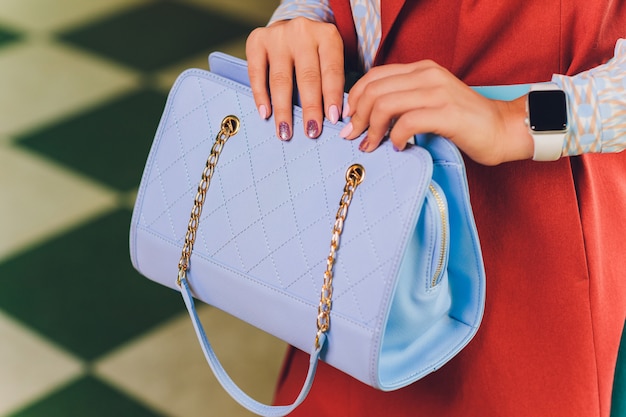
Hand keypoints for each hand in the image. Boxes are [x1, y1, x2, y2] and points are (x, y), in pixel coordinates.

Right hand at [246, 17, 344, 140]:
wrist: (291, 30)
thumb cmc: (315, 52)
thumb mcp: (331, 58)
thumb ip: (333, 81)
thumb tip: (333, 118)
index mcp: (327, 35)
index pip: (332, 70)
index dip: (332, 96)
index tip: (333, 119)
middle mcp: (302, 32)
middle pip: (307, 76)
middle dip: (310, 108)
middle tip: (311, 132)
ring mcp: (277, 35)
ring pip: (281, 79)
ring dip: (283, 109)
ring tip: (285, 132)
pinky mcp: (256, 40)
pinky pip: (256, 73)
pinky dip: (260, 96)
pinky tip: (265, 114)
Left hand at [340, 60, 532, 164]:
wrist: (503, 129)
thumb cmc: (463, 122)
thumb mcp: (429, 102)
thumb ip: (403, 102)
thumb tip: (365, 118)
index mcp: (421, 69)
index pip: (374, 76)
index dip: (354, 98)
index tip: (348, 119)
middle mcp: (427, 75)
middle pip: (374, 90)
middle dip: (357, 117)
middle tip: (354, 137)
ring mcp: (438, 92)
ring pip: (385, 105)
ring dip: (371, 129)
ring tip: (372, 145)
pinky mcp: (447, 113)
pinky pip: (407, 122)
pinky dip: (396, 138)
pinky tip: (399, 148)